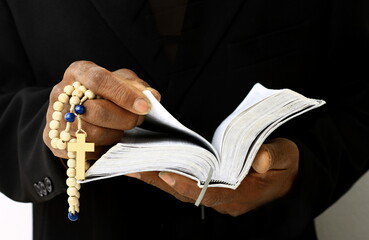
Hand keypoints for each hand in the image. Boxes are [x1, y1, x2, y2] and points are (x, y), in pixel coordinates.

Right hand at [43, 60, 159, 159]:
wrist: (75, 111)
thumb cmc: (103, 93)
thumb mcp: (120, 81)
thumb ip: (136, 86)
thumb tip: (152, 96)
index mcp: (79, 72)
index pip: (99, 80)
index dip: (124, 94)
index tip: (144, 107)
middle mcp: (62, 93)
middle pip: (97, 111)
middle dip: (125, 119)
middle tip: (138, 120)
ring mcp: (55, 118)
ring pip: (92, 134)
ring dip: (115, 135)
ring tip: (120, 129)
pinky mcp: (55, 141)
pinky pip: (86, 151)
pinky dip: (103, 148)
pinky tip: (107, 140)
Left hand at [127, 138, 298, 215]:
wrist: (288, 177)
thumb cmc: (285, 165)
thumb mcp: (288, 157)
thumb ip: (275, 156)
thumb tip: (259, 159)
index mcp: (243, 194)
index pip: (211, 192)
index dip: (189, 184)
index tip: (166, 174)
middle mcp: (225, 200)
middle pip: (188, 193)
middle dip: (160, 180)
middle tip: (134, 166)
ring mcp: (217, 197)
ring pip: (182, 190)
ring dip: (157, 179)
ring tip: (133, 165)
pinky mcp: (212, 191)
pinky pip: (185, 186)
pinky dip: (166, 177)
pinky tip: (150, 167)